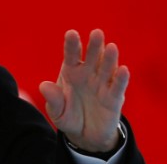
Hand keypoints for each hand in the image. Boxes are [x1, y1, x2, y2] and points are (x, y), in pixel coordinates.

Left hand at [38, 29, 129, 152]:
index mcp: (71, 71)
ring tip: (111, 47)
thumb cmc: (68, 116)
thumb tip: (43, 86)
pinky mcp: (114, 97)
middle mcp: (88, 73)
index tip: (71, 34)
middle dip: (94, 45)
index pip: (71, 55)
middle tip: (96, 33)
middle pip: (92, 56)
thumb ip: (52, 99)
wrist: (85, 134)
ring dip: (109, 58)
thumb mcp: (57, 111)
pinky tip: (123, 70)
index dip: (72, 44)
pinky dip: (121, 78)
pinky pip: (117, 86)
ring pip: (107, 67)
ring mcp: (102, 83)